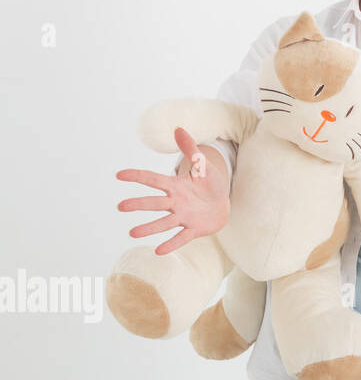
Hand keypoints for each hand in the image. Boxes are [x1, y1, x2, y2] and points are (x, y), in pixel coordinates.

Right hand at [116, 127, 229, 254]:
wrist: (222, 204)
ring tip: (132, 233)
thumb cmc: (210, 184)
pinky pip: (182, 237)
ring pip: (164, 223)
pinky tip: (158, 251)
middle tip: (120, 206)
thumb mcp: (203, 166)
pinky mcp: (194, 229)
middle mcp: (175, 202)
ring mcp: (184, 216)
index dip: (137, 176)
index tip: (119, 175)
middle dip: (139, 204)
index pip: (153, 179)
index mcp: (175, 186)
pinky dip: (171, 244)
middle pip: (155, 203)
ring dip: (149, 228)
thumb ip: (191, 149)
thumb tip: (178, 128)